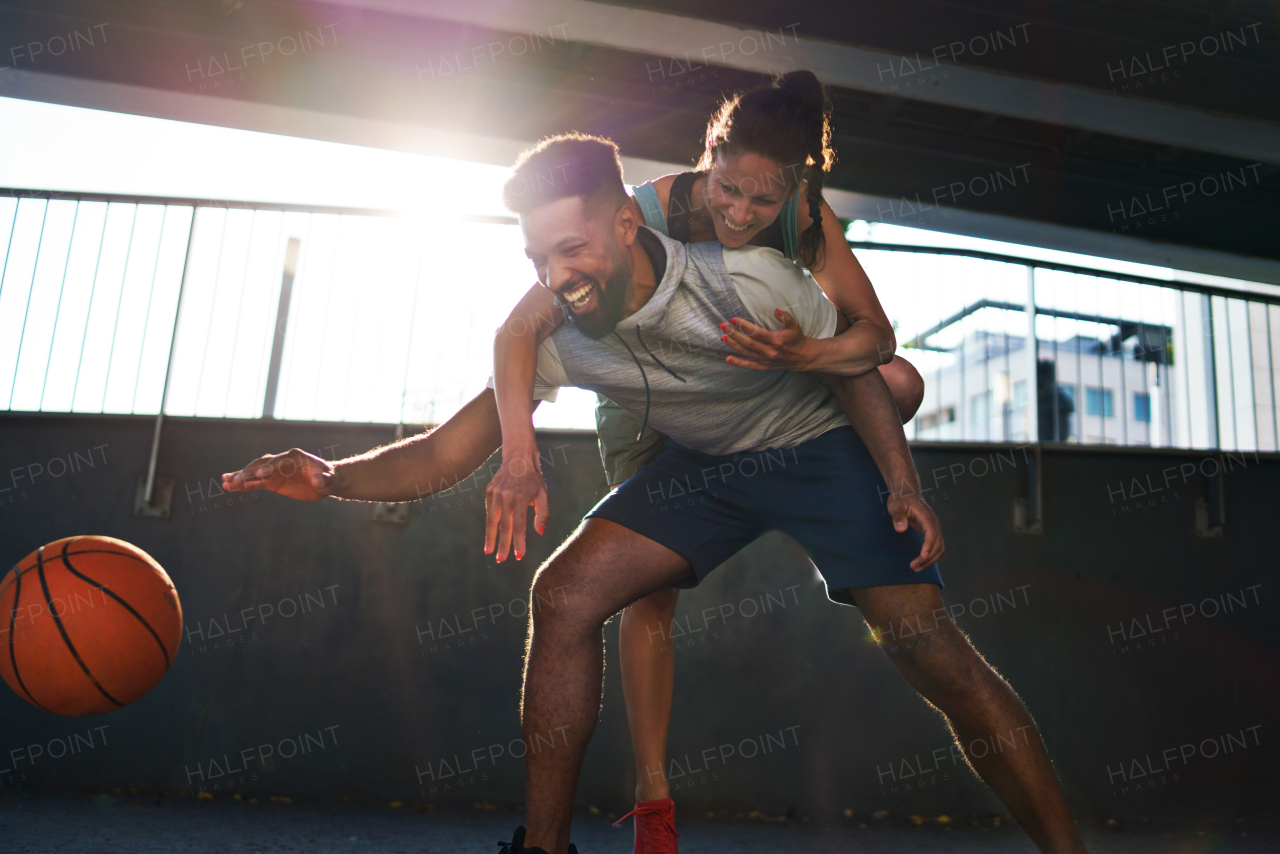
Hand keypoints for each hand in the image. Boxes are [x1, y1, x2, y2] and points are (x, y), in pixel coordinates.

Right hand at [222, 449, 337, 501]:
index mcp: (294, 457)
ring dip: (241, 477)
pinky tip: (232, 488)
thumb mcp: (328, 479)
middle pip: (261, 465)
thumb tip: (317, 481)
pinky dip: (246, 485)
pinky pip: (257, 482)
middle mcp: (281, 461)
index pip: (278, 461)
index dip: (269, 468)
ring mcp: (275, 471)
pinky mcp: (273, 481)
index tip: (259, 475)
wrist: (327, 481)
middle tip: (233, 480)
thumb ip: (323, 479)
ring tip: (225, 483)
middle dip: (248, 473)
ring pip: (255, 472)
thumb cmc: (329, 478)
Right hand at [484, 448, 549, 562]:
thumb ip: (543, 514)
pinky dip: (490, 524)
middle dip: (502, 545)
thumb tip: (540, 533)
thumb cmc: (534, 480)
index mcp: (520, 498)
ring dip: (490, 538)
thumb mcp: (544, 495)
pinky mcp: (489, 491)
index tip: (519, 556)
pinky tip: (491, 535)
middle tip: (501, 560)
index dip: (519, 542)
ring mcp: (495, 494)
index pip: (519, 526)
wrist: (518, 458)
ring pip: (491, 520)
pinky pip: (489, 511)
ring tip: (489, 551)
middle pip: (503, 526)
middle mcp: (506, 496)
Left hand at [719, 310, 816, 370]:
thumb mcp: (794, 325)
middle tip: (723, 326)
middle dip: (734, 334)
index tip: (733, 319)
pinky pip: (749, 365)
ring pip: (746, 352)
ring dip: (733, 345)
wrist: (803, 357)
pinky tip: (728, 358)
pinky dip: (738, 363)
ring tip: (723, 337)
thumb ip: (786, 316)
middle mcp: (770, 351)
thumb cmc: (796, 338)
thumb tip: (776, 310)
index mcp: (776, 340)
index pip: (757, 333)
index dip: (744, 326)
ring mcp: (766, 360)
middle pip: (748, 343)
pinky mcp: (764, 366)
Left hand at [887, 492, 945, 570]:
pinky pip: (936, 546)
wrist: (907, 492)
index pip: (932, 533)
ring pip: (939, 548)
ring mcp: (935, 528)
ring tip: (916, 568)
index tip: (922, 557)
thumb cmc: (901, 499)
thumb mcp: (896, 506)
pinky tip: (920, 562)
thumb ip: (898, 517)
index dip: (928, 546)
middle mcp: (934, 523)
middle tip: (913, 567)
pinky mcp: (932, 532)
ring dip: (930, 560)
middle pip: (938, 544)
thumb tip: (900, 529)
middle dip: (927, 558)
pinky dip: (930, 556)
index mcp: (927, 516)